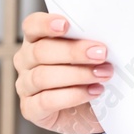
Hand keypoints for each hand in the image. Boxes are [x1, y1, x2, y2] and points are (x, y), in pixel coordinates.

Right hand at [14, 11, 109, 133]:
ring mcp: (25, 86)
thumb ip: (90, 40)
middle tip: (101, 53)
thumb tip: (108, 31)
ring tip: (103, 74)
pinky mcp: (31, 109)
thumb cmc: (89, 73)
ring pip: (43, 76)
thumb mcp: (90, 53)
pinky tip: (93, 91)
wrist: (92, 108)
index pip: (32, 26)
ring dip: (78, 74)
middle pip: (41, 51)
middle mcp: (26, 61)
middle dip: (74, 51)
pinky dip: (72, 96)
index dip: (46, 24)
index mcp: (37, 40)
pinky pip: (46, 101)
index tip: (66, 25)